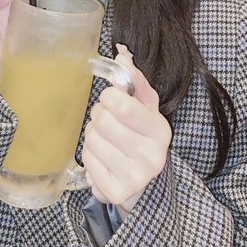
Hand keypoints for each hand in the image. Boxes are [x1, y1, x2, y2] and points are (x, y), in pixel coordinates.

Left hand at [82, 44, 171, 215]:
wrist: (144, 182)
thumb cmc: (141, 136)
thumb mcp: (145, 107)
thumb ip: (134, 80)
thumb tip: (122, 54)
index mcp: (160, 131)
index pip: (123, 106)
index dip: (109, 98)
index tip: (111, 99)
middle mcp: (151, 156)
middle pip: (103, 121)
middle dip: (99, 115)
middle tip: (106, 119)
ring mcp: (134, 177)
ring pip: (92, 139)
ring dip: (92, 134)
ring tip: (105, 138)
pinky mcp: (115, 191)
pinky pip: (86, 160)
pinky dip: (89, 154)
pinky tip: (102, 156)